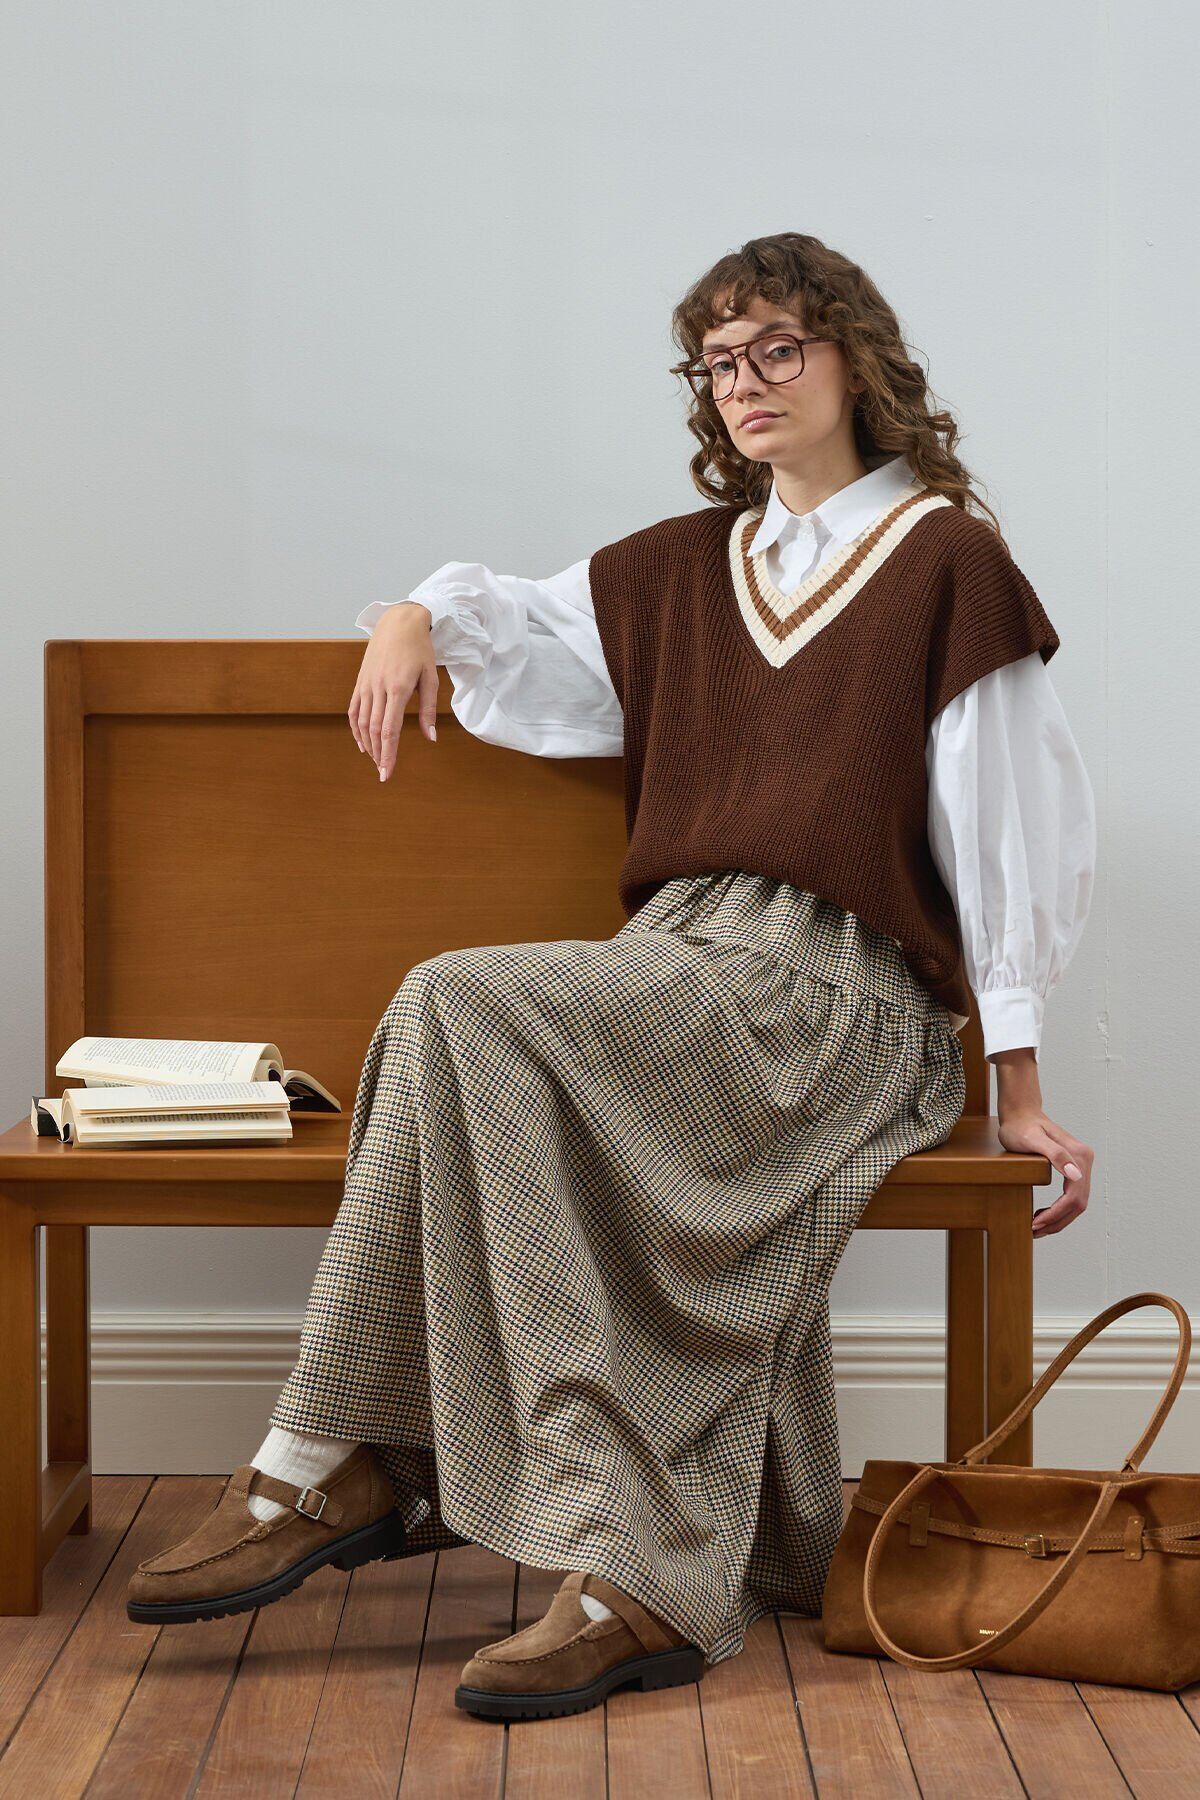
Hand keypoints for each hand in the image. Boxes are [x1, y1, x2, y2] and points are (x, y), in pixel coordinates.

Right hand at [348, 602, 439, 779]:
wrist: (398, 623)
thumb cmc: (420, 650)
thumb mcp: (430, 678)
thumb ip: (428, 709)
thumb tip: (431, 738)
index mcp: (398, 688)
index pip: (390, 730)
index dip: (389, 754)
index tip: (388, 773)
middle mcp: (378, 688)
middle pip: (374, 730)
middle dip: (379, 755)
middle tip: (384, 774)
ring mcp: (366, 684)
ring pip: (362, 722)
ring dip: (368, 745)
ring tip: (376, 760)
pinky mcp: (360, 681)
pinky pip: (354, 709)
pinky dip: (355, 729)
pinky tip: (362, 743)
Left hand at [991, 1048, 1092, 1234]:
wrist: (1021, 1113)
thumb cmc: (1021, 1126)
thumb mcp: (1032, 1139)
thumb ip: (1055, 1154)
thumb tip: (1076, 1175)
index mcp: (1079, 1155)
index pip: (1074, 1196)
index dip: (1056, 1215)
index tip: (1036, 1224)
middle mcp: (1084, 1160)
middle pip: (1079, 1203)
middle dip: (1058, 1221)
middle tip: (1034, 1231)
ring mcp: (1081, 1164)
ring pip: (1077, 1202)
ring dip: (1059, 1219)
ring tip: (1037, 1227)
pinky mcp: (1074, 1166)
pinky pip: (1072, 1195)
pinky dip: (1060, 1210)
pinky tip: (1043, 1214)